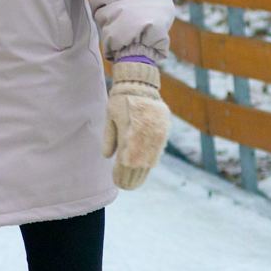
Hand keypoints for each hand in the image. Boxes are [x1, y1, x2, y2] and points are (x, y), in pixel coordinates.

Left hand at [102, 61, 169, 189]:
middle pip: (138, 164)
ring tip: (135, 183)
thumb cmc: (121, 99)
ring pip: (149, 160)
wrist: (141, 84)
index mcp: (129, 133)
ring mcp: (156, 134)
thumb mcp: (110, 116)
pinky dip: (151, 162)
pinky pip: (157, 151)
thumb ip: (110, 137)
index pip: (125, 161)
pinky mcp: (163, 131)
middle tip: (125, 187)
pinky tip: (145, 169)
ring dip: (142, 173)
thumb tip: (107, 156)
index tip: (117, 182)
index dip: (121, 173)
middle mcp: (144, 136)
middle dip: (131, 177)